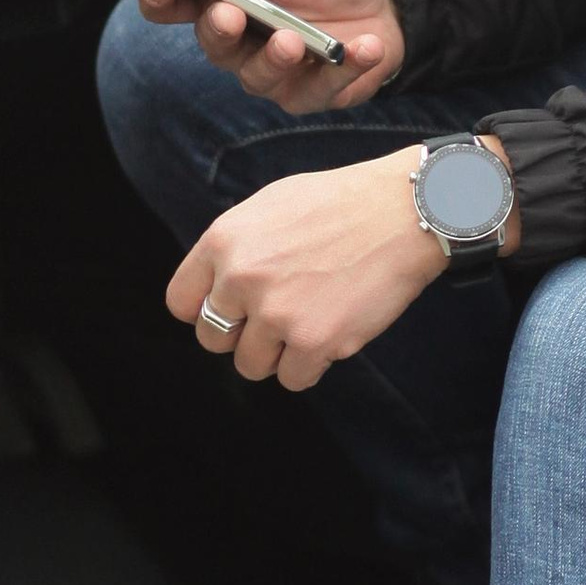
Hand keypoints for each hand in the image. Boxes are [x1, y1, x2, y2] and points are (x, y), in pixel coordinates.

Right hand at [136, 0, 403, 115]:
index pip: (176, 5)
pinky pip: (321, 90)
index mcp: (223, 1)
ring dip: (274, 59)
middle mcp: (240, 43)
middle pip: (214, 45)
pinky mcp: (311, 95)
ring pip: (257, 77)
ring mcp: (273, 74)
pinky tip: (363, 47)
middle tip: (230, 15)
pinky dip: (344, 69)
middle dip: (219, 30)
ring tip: (292, 40)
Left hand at [169, 154, 444, 388]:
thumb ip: (235, 248)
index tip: (232, 311)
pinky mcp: (315, 342)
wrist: (404, 211)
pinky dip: (311, 365)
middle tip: (278, 316)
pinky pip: (293, 380)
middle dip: (242, 334)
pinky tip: (331, 333)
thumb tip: (214, 288)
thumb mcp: (269, 206)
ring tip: (308, 321)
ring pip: (251, 366)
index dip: (205, 310)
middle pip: (213, 340)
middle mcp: (241, 279)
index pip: (181, 302)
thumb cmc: (341, 204)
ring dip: (277, 353)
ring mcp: (277, 313)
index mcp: (223, 241)